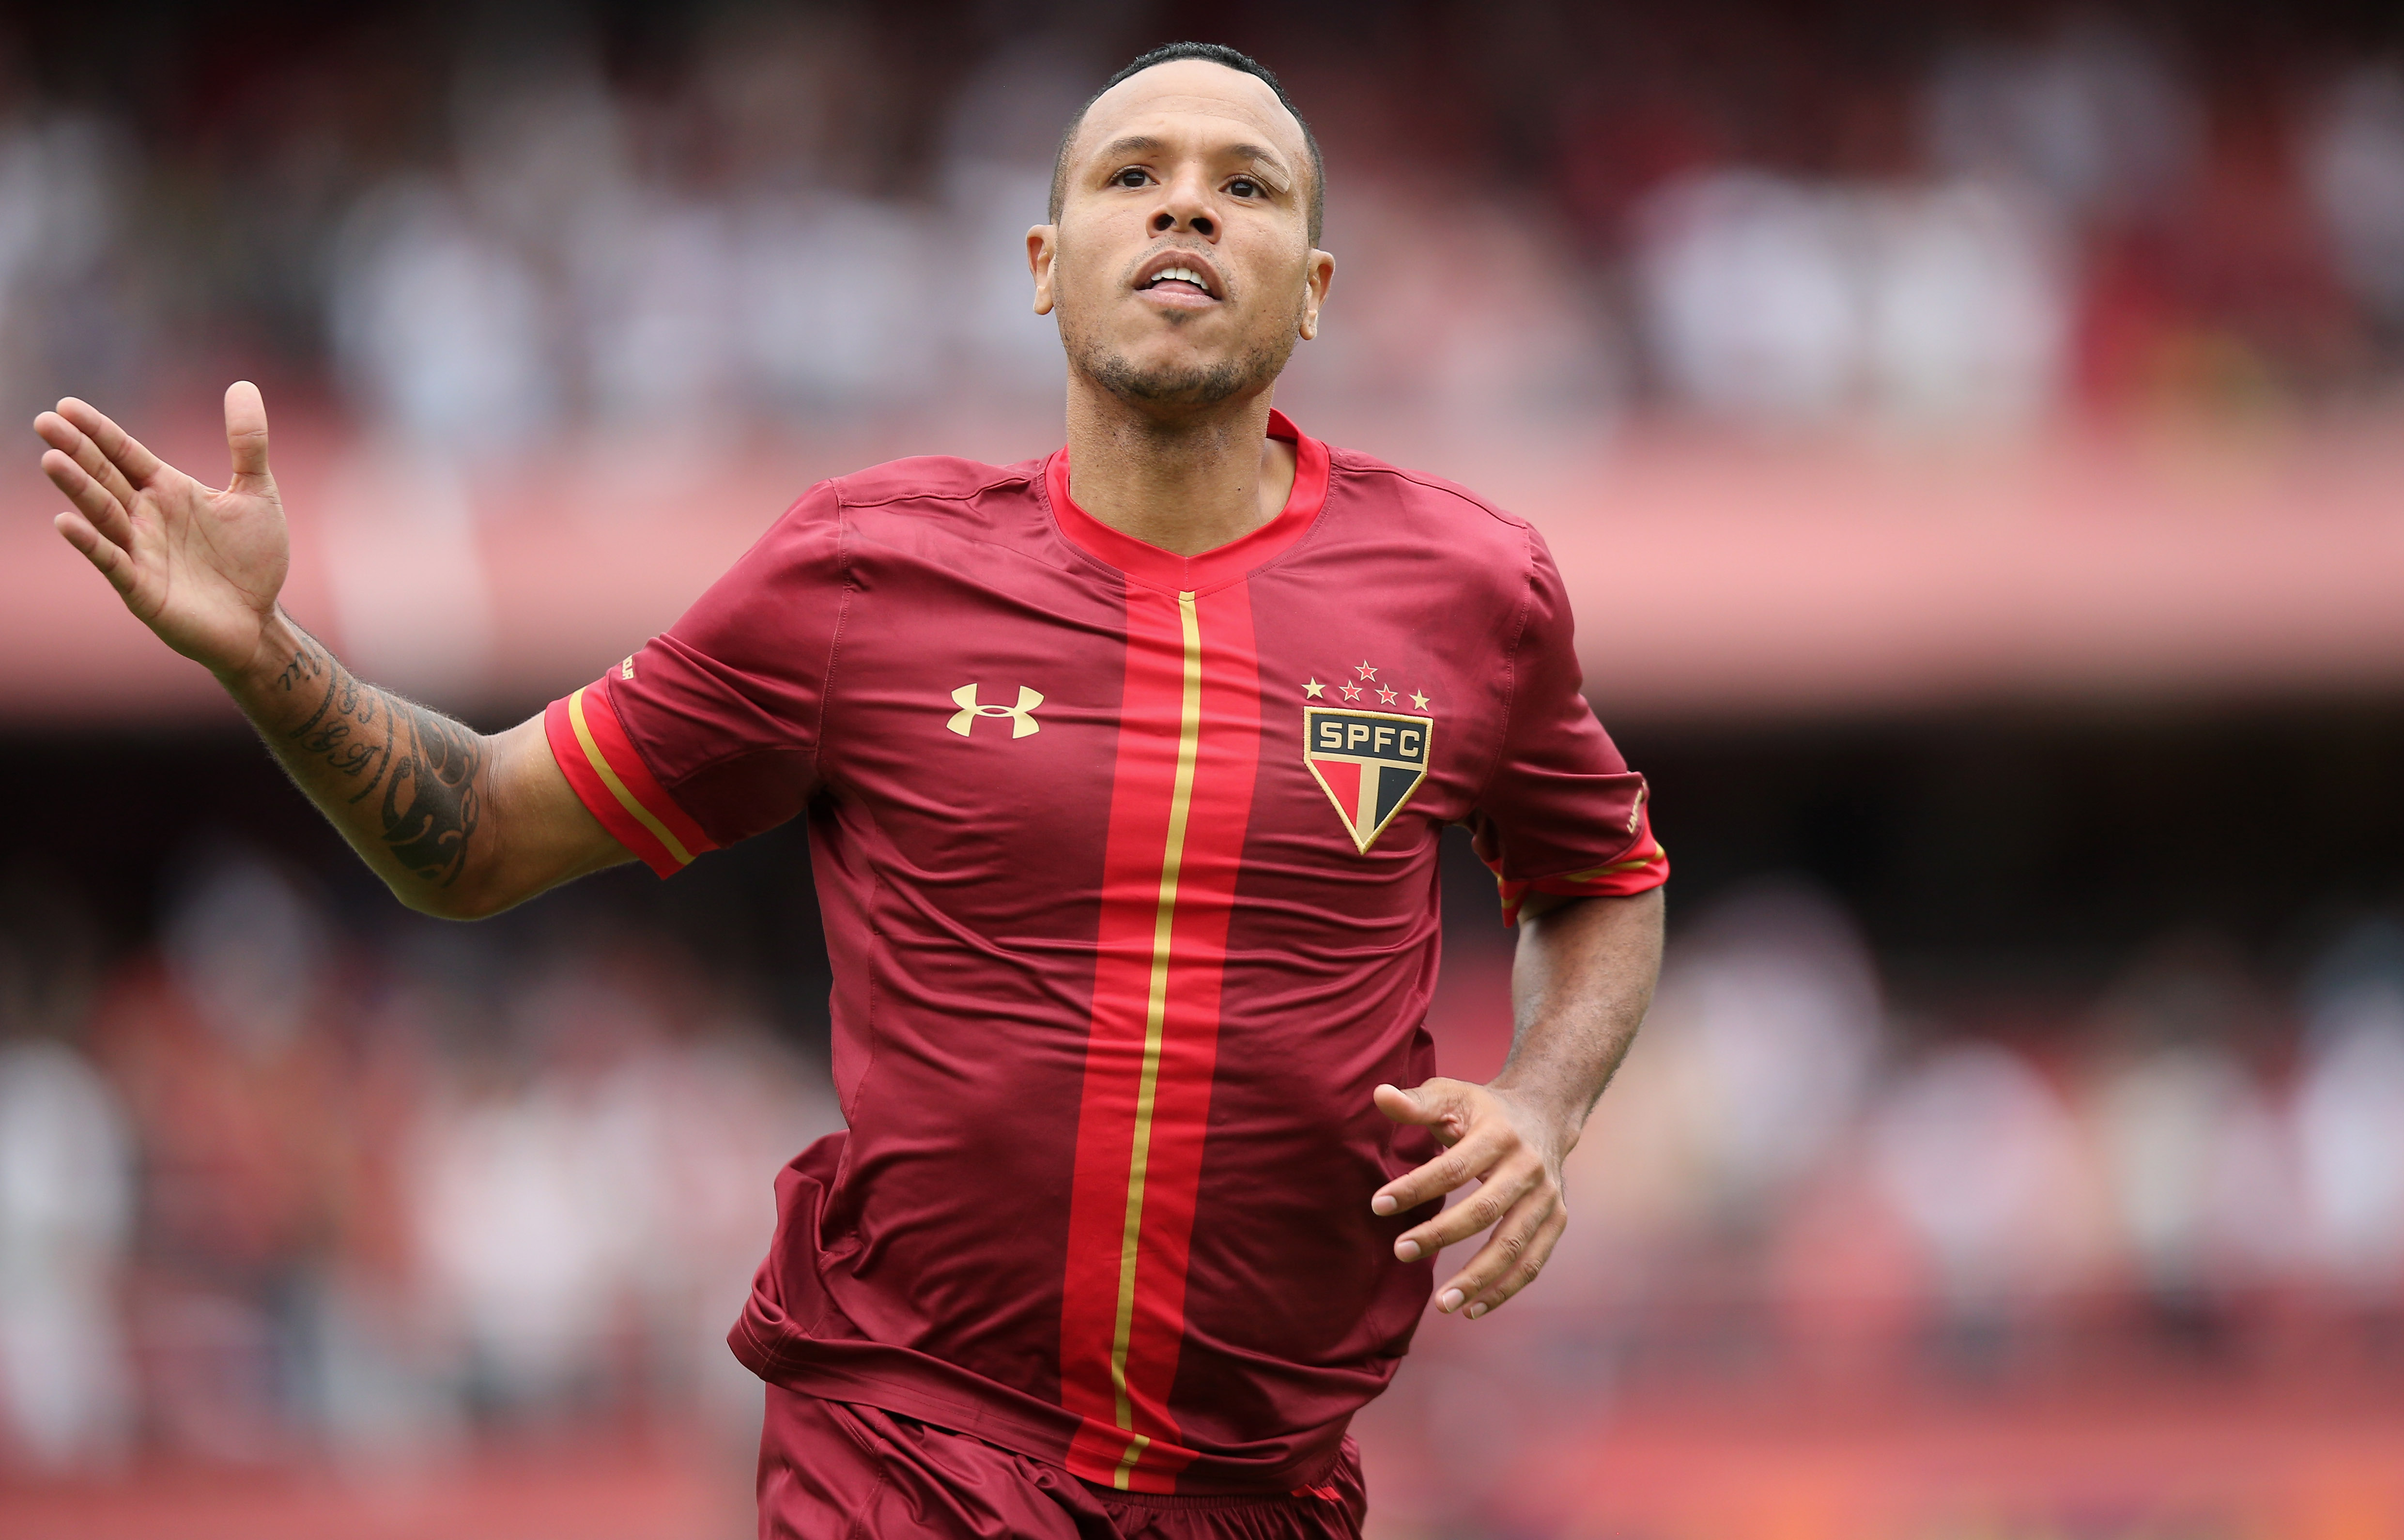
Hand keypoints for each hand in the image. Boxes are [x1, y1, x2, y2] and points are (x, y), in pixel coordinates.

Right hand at [36, 382, 288, 679]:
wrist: (259, 620)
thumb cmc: (253, 559)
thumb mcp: (257, 493)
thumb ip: (247, 443)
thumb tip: (243, 384)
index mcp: (167, 490)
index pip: (124, 453)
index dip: (97, 431)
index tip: (66, 405)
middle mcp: (146, 517)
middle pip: (104, 477)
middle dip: (76, 450)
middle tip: (45, 421)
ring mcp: (140, 552)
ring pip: (102, 514)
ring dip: (78, 489)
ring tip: (52, 460)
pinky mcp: (142, 589)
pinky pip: (112, 562)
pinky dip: (90, 543)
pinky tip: (65, 523)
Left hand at [1371, 1078, 1572, 1318]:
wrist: (1544, 1114)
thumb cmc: (1482, 1110)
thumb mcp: (1451, 1095)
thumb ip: (1415, 1102)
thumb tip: (1379, 1094)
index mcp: (1498, 1135)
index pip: (1452, 1167)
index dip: (1416, 1188)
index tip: (1379, 1205)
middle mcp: (1527, 1168)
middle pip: (1483, 1210)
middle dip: (1440, 1235)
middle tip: (1400, 1252)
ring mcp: (1547, 1198)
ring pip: (1512, 1246)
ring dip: (1477, 1279)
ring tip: (1441, 1304)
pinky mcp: (1556, 1220)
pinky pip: (1532, 1263)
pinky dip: (1505, 1290)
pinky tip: (1472, 1309)